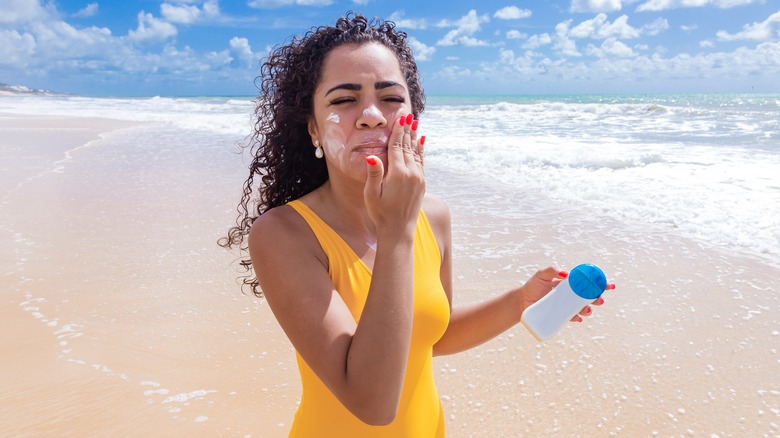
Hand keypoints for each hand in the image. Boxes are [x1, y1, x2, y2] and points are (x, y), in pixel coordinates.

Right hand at [363, 114, 424, 235]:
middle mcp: (411, 173)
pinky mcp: (422, 183)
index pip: (397, 146)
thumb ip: (374, 173)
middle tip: (408, 115)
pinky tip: (421, 142)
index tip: (400, 118)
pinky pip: (421, 161)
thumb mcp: (371, 193)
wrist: (398, 230)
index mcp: (398, 173)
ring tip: (415, 124)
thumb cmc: (380, 213)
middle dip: (407, 130)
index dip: (398, 131)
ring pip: (416, 152)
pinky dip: (420, 150)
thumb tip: (371, 155)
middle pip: (408, 146)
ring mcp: (419, 178)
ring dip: (414, 137)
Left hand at [519, 267, 615, 321]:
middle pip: (589, 297)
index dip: (599, 284)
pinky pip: (571, 318)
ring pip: (582, 308)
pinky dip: (576, 318)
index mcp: (570, 284)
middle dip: (597, 298)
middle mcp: (570, 295)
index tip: (609, 285)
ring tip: (587, 310)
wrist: (522, 301)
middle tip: (600, 300)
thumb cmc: (533, 286)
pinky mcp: (561, 315)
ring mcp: (566, 306)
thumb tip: (565, 274)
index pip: (587, 283)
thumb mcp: (542, 275)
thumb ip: (552, 270)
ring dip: (588, 310)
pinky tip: (577, 318)